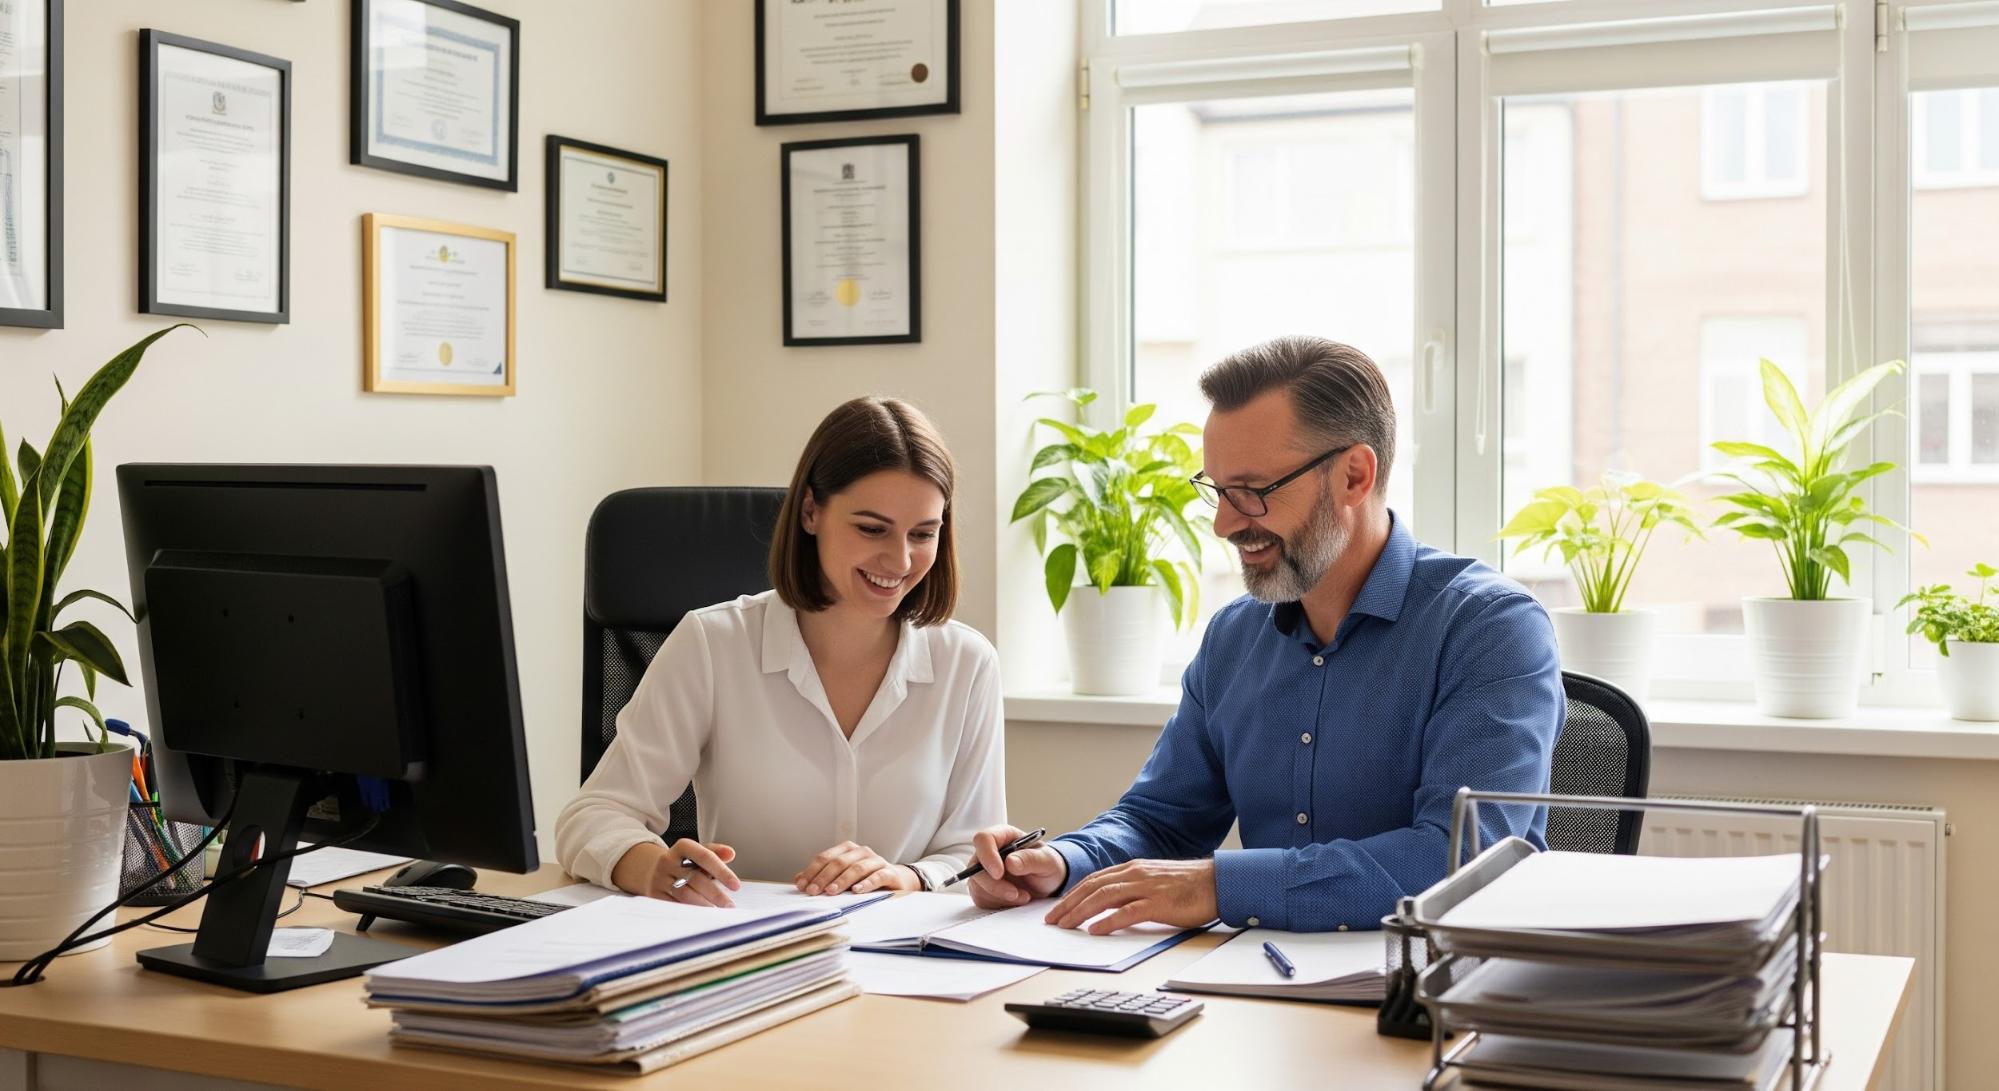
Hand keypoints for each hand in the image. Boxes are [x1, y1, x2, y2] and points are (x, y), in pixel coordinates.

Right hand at [611, 838, 741, 906]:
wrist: (652, 870)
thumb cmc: (683, 863)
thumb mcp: (698, 854)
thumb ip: (715, 853)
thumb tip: (731, 853)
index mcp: (682, 846)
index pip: (704, 856)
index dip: (721, 871)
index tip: (736, 886)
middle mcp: (668, 861)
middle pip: (695, 878)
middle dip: (715, 893)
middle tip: (729, 905)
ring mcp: (659, 878)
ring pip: (684, 893)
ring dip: (703, 904)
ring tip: (717, 912)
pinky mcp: (654, 894)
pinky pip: (673, 905)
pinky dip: (688, 911)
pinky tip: (700, 916)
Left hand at [792, 841, 917, 894]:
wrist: (896, 881)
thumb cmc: (865, 878)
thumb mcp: (842, 876)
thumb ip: (821, 876)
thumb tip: (798, 879)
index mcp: (847, 849)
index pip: (825, 857)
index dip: (812, 871)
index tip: (802, 886)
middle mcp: (861, 852)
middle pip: (839, 862)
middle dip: (824, 877)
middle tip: (813, 891)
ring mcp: (876, 861)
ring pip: (857, 868)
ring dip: (842, 880)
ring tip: (831, 891)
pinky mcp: (890, 872)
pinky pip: (877, 876)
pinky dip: (866, 883)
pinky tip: (857, 891)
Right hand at [965, 824, 1066, 909]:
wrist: (1048, 882)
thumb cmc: (1047, 864)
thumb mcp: (1047, 860)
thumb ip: (1031, 859)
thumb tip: (1010, 862)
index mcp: (1003, 836)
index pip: (983, 839)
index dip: (987, 855)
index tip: (999, 873)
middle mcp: (989, 853)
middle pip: (975, 866)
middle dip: (994, 884)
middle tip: (1014, 893)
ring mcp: (984, 872)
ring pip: (977, 885)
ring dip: (999, 896)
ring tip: (1024, 896)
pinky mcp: (984, 889)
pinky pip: (982, 899)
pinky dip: (999, 904)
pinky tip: (1015, 901)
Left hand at [1043, 858, 1217, 934]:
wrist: (1218, 882)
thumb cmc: (1189, 886)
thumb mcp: (1155, 882)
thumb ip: (1134, 890)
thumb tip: (1113, 906)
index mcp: (1133, 868)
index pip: (1094, 879)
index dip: (1073, 894)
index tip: (1058, 908)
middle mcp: (1135, 874)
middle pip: (1092, 886)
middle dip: (1068, 903)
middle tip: (1052, 920)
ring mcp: (1146, 887)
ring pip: (1103, 897)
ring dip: (1080, 912)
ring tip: (1065, 926)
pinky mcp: (1158, 903)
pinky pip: (1127, 912)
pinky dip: (1107, 921)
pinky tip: (1094, 930)